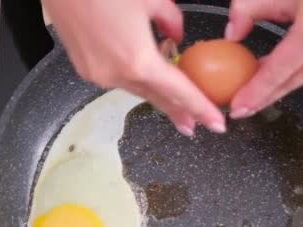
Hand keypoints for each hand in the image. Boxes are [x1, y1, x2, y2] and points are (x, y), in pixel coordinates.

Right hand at [43, 0, 225, 135]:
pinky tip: (145, 78)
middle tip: (194, 127)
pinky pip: (119, 80)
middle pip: (157, 98)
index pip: (180, 92)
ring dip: (157, 97)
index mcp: (139, 60)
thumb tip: (175, 39)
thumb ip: (171, 22)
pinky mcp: (85, 68)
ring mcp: (98, 74)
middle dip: (178, 113)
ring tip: (175, 107)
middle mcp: (117, 74)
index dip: (202, 109)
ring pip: (137, 90)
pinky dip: (136, 81)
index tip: (217, 123)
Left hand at [225, 0, 302, 118]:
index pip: (281, 69)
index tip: (238, 107)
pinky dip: (293, 69)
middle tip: (241, 110)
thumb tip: (232, 34)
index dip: (258, 91)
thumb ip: (248, 9)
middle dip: (266, 97)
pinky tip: (273, 71)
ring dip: (279, 84)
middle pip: (295, 79)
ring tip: (252, 94)